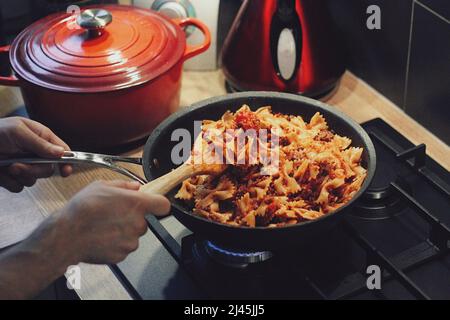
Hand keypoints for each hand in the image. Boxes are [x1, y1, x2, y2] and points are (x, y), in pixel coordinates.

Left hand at [0, 117, 71, 191]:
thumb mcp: (18, 132)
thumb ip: (40, 143)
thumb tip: (61, 153)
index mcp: (42, 138)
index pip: (63, 151)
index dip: (67, 162)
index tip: (65, 172)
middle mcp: (36, 153)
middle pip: (48, 170)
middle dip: (33, 170)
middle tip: (17, 166)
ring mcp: (26, 166)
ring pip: (33, 180)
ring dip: (19, 175)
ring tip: (6, 166)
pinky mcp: (13, 178)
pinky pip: (19, 187)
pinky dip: (9, 182)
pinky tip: (0, 172)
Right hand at [0, 180, 169, 298]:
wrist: (66, 235)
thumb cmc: (82, 209)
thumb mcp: (101, 185)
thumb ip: (123, 185)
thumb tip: (135, 187)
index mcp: (136, 204)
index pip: (163, 205)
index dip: (159, 204)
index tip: (155, 205)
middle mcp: (137, 223)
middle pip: (144, 221)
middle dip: (133, 218)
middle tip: (114, 215)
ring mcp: (131, 241)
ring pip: (133, 234)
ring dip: (123, 231)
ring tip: (104, 226)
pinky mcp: (122, 254)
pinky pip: (123, 247)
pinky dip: (115, 243)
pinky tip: (102, 237)